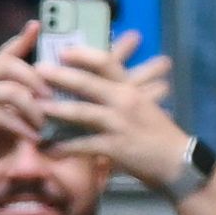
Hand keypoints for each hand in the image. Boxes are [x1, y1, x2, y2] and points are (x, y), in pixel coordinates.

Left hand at [32, 29, 192, 186]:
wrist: (179, 163)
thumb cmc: (161, 135)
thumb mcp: (145, 108)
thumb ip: (123, 97)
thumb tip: (98, 89)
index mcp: (131, 90)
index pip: (106, 62)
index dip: (83, 54)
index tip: (63, 51)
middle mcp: (125, 102)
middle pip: (87, 83)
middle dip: (60, 75)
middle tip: (37, 69)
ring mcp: (119, 124)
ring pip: (82, 112)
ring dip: (56, 110)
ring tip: (36, 108)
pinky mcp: (115, 147)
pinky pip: (83, 145)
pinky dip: (64, 146)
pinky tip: (48, 148)